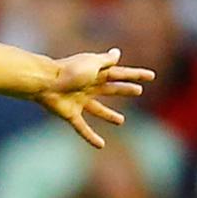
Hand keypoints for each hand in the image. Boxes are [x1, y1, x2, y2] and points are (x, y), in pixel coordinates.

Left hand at [35, 47, 155, 148]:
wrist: (45, 82)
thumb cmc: (69, 70)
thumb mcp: (91, 63)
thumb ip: (105, 60)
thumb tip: (117, 52)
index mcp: (95, 73)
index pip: (119, 74)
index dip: (135, 75)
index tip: (151, 76)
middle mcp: (88, 86)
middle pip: (110, 89)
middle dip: (124, 90)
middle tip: (138, 91)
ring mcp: (79, 100)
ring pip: (98, 109)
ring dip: (109, 115)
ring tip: (121, 121)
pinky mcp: (70, 113)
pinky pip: (82, 127)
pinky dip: (91, 136)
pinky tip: (101, 145)